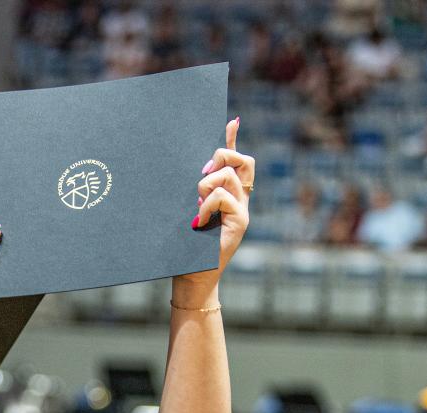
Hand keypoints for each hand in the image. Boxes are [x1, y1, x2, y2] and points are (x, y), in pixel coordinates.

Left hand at [176, 117, 254, 293]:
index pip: (238, 159)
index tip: (230, 121)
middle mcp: (240, 200)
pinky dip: (206, 205)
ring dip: (206, 185)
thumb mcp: (185, 209)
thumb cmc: (184, 243)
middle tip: (200, 174)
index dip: (234, 139)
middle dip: (220, 157)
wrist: (191, 276)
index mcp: (229, 194)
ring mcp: (243, 211)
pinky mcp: (240, 222)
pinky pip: (222, 197)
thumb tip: (190, 165)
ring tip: (194, 205)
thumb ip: (192, 189)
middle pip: (243, 161)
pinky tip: (196, 222)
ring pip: (228, 176)